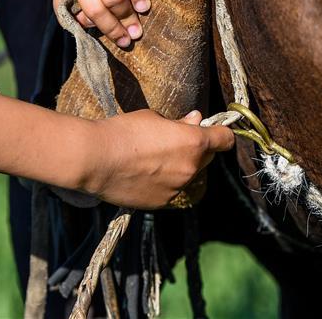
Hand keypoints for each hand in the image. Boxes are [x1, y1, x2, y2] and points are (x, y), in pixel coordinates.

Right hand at [81, 110, 234, 208]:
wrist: (95, 159)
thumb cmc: (124, 131)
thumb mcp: (155, 118)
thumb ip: (180, 124)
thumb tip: (196, 121)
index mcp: (194, 142)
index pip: (225, 139)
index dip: (221, 132)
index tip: (215, 130)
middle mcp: (191, 168)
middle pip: (208, 158)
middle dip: (198, 148)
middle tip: (176, 140)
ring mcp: (177, 188)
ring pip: (189, 175)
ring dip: (181, 167)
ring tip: (155, 158)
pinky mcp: (162, 203)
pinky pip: (173, 190)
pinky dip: (166, 182)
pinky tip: (145, 173)